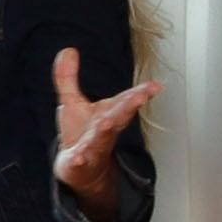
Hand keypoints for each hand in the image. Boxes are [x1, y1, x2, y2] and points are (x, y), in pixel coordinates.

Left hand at [53, 47, 158, 217]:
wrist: (79, 171)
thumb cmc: (80, 135)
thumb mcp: (72, 103)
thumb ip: (68, 77)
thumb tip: (67, 49)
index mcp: (108, 114)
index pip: (126, 101)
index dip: (140, 92)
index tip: (154, 86)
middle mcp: (105, 130)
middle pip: (119, 117)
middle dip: (129, 106)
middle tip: (140, 97)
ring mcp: (93, 147)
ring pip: (102, 138)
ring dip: (106, 129)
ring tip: (108, 122)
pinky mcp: (79, 163)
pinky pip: (80, 161)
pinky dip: (80, 159)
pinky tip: (78, 156)